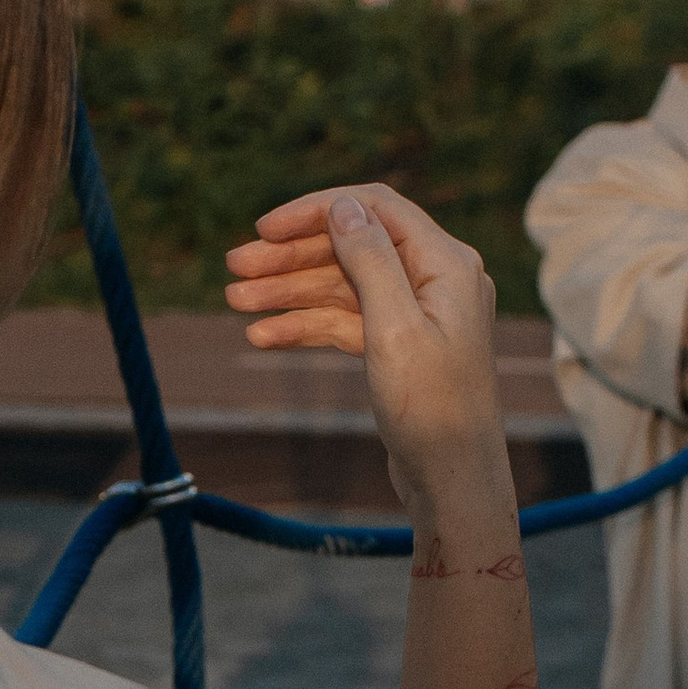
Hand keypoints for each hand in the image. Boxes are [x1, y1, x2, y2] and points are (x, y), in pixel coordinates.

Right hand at [226, 181, 506, 520]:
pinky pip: (348, 322)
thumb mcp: (395, 328)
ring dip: (290, 292)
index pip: (373, 209)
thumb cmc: (433, 409)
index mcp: (446, 264)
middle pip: (352, 247)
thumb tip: (344, 206)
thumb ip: (370, 260)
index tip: (263, 229)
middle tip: (233, 268)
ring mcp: (419, 313)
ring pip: (343, 286)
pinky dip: (307, 325)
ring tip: (236, 302)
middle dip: (291, 256)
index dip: (315, 212)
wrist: (454, 482)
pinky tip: (263, 337)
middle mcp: (436, 279)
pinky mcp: (402, 346)